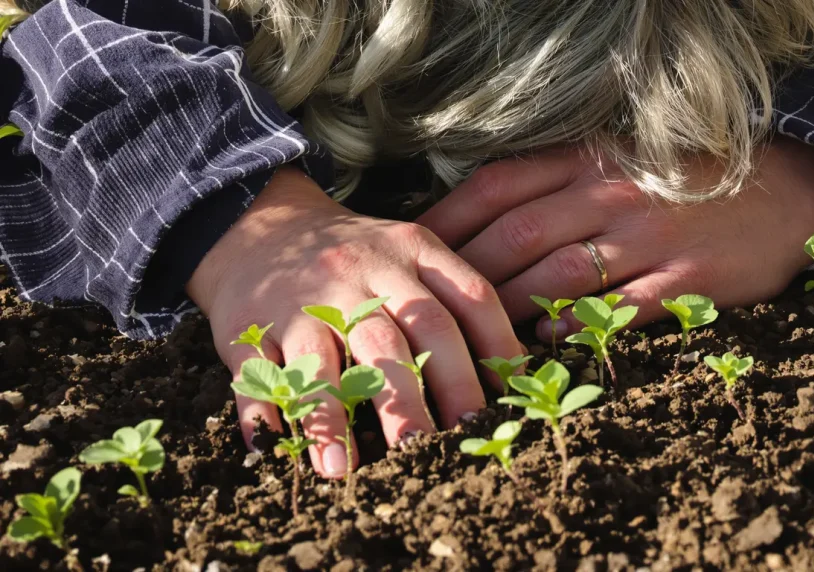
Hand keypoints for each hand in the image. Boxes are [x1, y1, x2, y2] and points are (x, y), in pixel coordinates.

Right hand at [186, 167, 520, 478]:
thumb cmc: (357, 259)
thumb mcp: (410, 254)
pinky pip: (253, 370)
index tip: (502, 405)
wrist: (262, 223)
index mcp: (413, 251)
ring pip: (321, 358)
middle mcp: (361, 273)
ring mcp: (302, 299)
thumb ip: (455, 300)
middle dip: (414, 398)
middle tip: (429, 450)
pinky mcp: (248, 323)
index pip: (467, 298)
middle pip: (395, 337)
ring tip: (341, 469)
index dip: (493, 350)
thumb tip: (512, 372)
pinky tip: (270, 447)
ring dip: (331, 414)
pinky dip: (260, 410)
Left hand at [416, 140, 813, 337]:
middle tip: (433, 303)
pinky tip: (548, 339)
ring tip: (477, 332)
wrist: (788, 194)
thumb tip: (491, 218)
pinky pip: (618, 307)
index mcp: (591, 159)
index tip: (415, 244)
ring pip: (558, 274)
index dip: (451, 217)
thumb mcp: (624, 159)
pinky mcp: (683, 279)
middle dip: (467, 272)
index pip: (499, 184)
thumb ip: (561, 181)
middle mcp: (612, 193)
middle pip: (517, 234)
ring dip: (510, 306)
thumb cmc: (689, 182)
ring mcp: (649, 237)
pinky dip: (577, 325)